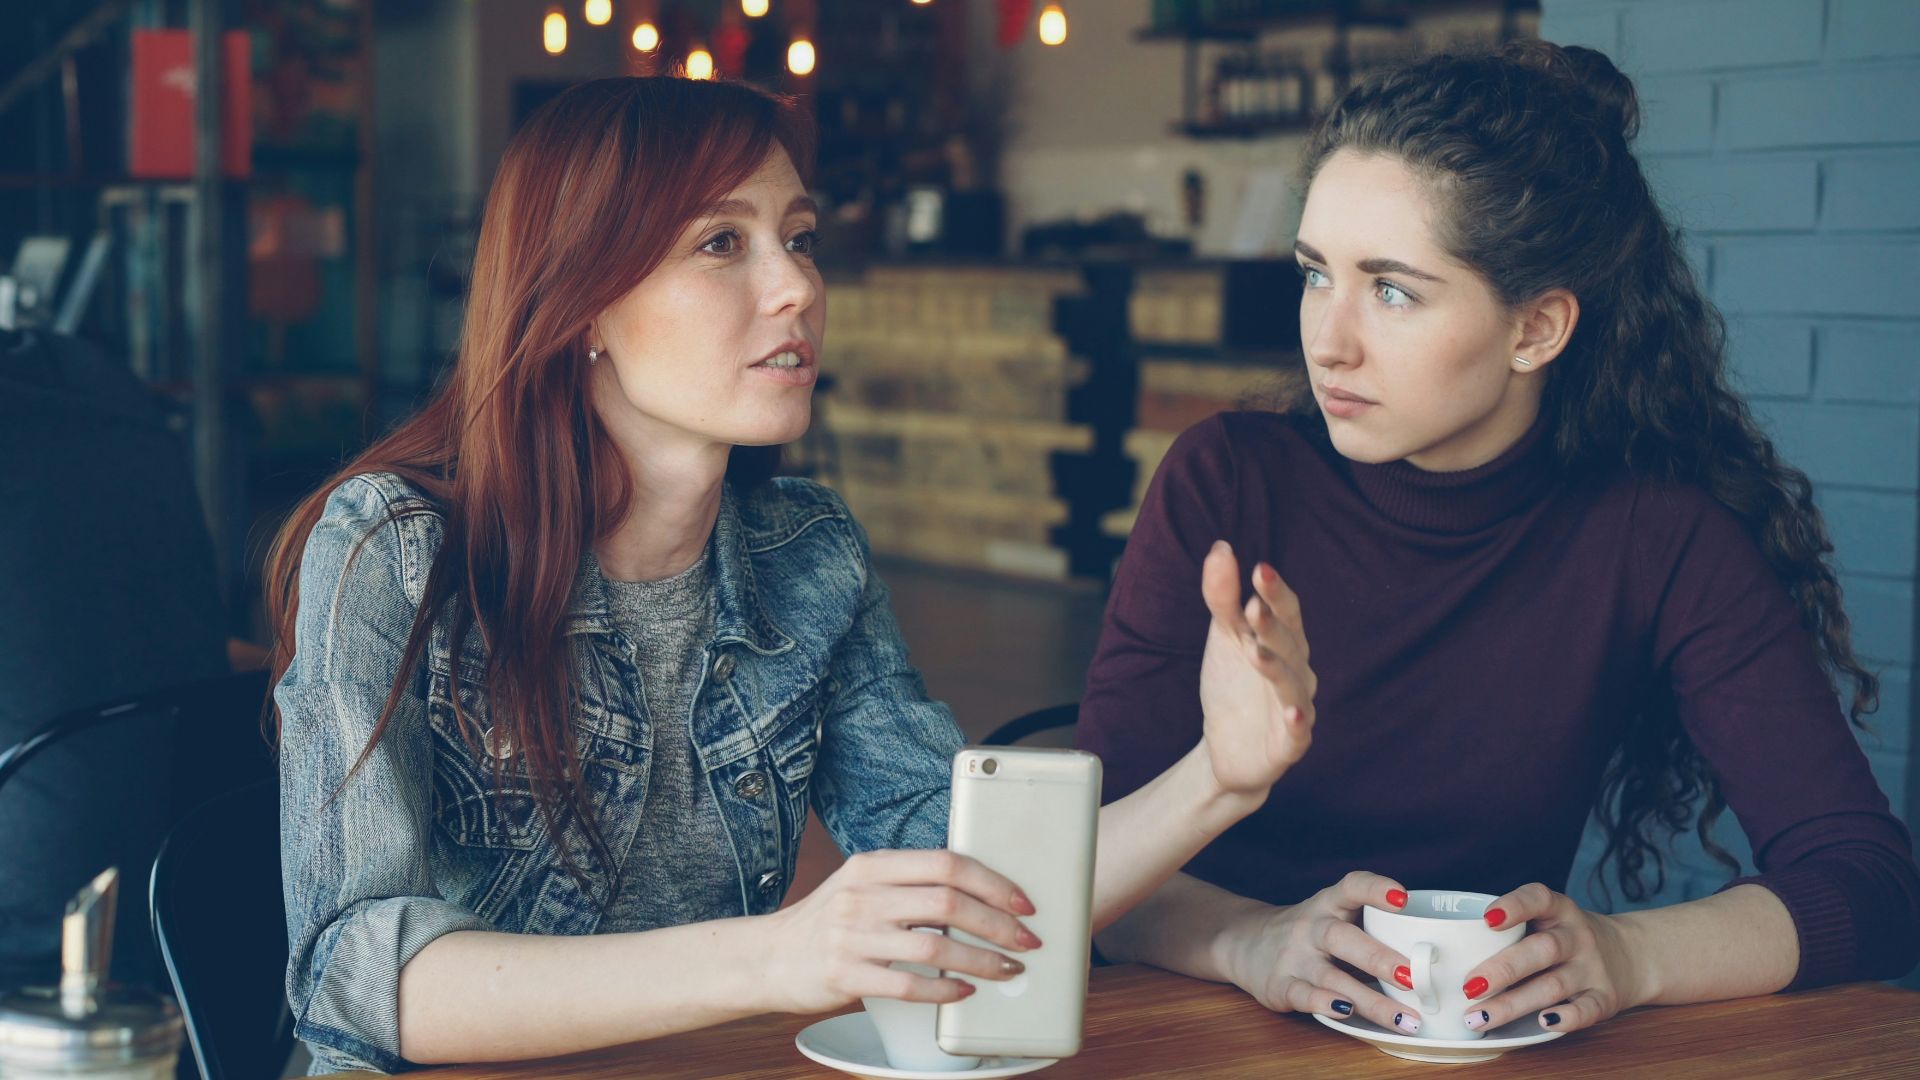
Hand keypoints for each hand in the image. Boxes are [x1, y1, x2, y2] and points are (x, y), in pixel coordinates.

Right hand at [757, 849, 1042, 1014]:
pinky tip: (964, 993)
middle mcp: (861, 895)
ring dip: (982, 960)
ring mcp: (852, 935)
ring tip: (1007, 969)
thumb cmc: (829, 922)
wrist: (769, 957)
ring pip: (935, 944)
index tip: (1022, 901)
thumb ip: (909, 883)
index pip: (945, 862)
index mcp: (872, 864)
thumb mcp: (862, 886)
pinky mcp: (845, 975)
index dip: (992, 881)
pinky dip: (944, 989)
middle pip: (947, 901)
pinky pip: (908, 984)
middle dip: (997, 922)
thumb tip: (980, 895)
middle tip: (1026, 939)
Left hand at [1197, 540, 1315, 799]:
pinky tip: (1293, 712)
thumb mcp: (1224, 638)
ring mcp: (1296, 707)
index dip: (1275, 592)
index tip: (1259, 570)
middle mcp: (1298, 670)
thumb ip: (1223, 597)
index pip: (1286, 611)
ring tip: (1256, 652)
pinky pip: (1299, 732)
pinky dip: (1297, 722)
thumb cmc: (1233, 683)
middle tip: (1253, 606)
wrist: (1226, 747)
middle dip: (1273, 626)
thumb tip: (1221, 547)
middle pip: (1291, 644)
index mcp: (1284, 641)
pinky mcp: (1290, 744)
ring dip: (1276, 668)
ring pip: (1292, 685)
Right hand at [1223, 871, 1422, 1033]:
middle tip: (1413, 976)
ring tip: (1404, 1018)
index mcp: (1327, 904)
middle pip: (1342, 937)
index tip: (1403, 898)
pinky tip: (1348, 1013)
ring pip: (1331, 976)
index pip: (1351, 887)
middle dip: (1379, 958)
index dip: (1376, 889)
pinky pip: (1305, 995)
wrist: (1242, 942)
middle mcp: (1310, 927)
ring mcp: (1294, 957)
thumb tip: (1435, 954)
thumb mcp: (1332, 915)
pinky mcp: (1280, 985)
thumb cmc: (1306, 932)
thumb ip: (1371, 926)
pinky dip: (1325, 1004)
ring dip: (1370, 999)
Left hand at [1459, 883, 1646, 1034]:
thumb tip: (1442, 952)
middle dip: (1503, 969)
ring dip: (1514, 1004)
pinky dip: (1566, 1017)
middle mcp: (1577, 936)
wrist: (1630, 955)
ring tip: (1478, 1017)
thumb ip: (1509, 929)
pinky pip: (1587, 1009)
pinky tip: (1542, 1022)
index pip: (1538, 898)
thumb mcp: (1545, 920)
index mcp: (1559, 910)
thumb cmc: (1565, 938)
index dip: (1514, 906)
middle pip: (1542, 949)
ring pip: (1553, 985)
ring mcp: (1593, 967)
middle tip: (1468, 986)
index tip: (1486, 919)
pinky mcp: (1605, 998)